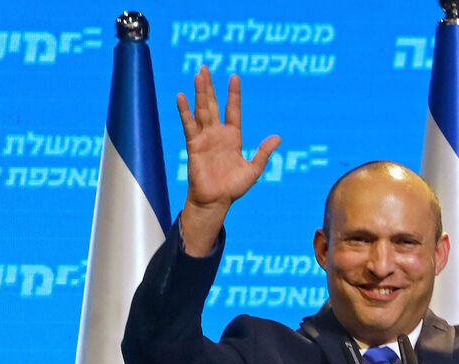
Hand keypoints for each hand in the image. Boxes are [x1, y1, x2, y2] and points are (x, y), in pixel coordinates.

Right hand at [176, 66, 279, 255]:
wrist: (216, 201)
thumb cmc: (233, 188)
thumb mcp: (253, 169)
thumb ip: (263, 152)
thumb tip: (277, 137)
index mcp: (233, 137)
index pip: (233, 110)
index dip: (233, 94)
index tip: (234, 76)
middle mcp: (217, 134)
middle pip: (212, 104)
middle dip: (209, 86)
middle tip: (204, 67)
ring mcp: (205, 138)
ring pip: (202, 110)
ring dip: (200, 92)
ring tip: (199, 75)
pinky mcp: (194, 145)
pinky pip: (189, 125)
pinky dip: (184, 111)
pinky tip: (181, 97)